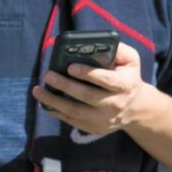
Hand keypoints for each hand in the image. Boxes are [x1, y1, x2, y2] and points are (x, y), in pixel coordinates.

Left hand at [32, 42, 149, 135]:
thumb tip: (96, 44)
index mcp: (125, 85)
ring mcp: (105, 119)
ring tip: (37, 90)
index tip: (70, 67)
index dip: (89, 74)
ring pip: (76, 111)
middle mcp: (116, 104)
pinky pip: (72, 120)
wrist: (134, 107)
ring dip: (54, 101)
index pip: (107, 80)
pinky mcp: (94, 127)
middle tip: (48, 75)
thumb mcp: (130, 60)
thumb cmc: (125, 76)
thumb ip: (117, 49)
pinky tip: (43, 102)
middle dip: (65, 85)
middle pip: (87, 96)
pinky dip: (56, 112)